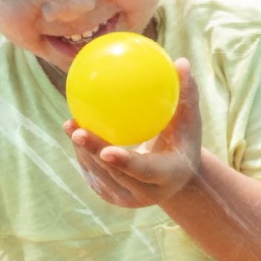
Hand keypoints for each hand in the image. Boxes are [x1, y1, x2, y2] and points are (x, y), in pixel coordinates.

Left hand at [65, 57, 202, 208]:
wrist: (175, 176)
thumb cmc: (183, 140)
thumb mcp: (190, 120)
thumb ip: (186, 95)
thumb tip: (180, 61)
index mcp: (167, 176)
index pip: (144, 172)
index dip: (125, 163)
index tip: (107, 150)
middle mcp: (145, 194)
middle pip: (114, 174)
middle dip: (93, 153)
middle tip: (78, 130)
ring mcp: (125, 199)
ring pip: (98, 173)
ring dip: (82, 150)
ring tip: (70, 124)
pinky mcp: (110, 196)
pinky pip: (92, 172)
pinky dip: (82, 151)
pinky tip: (72, 128)